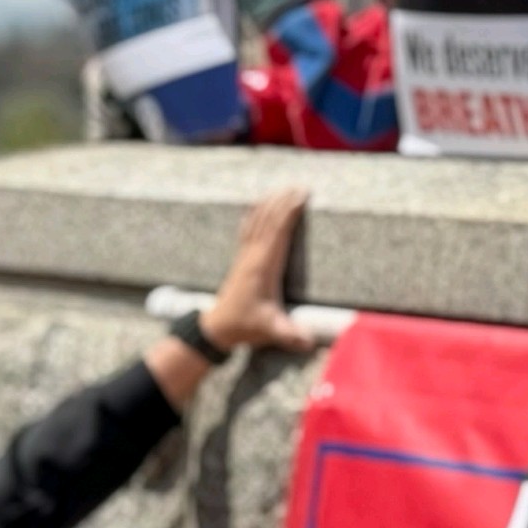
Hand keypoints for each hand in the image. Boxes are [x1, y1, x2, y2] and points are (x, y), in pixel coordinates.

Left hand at [201, 186, 311, 354]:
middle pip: (267, 221)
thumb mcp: (269, 330)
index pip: (277, 233)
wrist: (217, 329)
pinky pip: (248, 230)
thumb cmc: (245, 326)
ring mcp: (244, 257)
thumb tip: (309, 342)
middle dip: (283, 201)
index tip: (302, 196)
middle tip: (299, 185)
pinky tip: (258, 203)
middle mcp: (252, 257)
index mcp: (262, 267)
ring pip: (256, 222)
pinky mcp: (241, 260)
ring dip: (269, 203)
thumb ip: (289, 334)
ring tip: (282, 187)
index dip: (288, 212)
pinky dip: (254, 214)